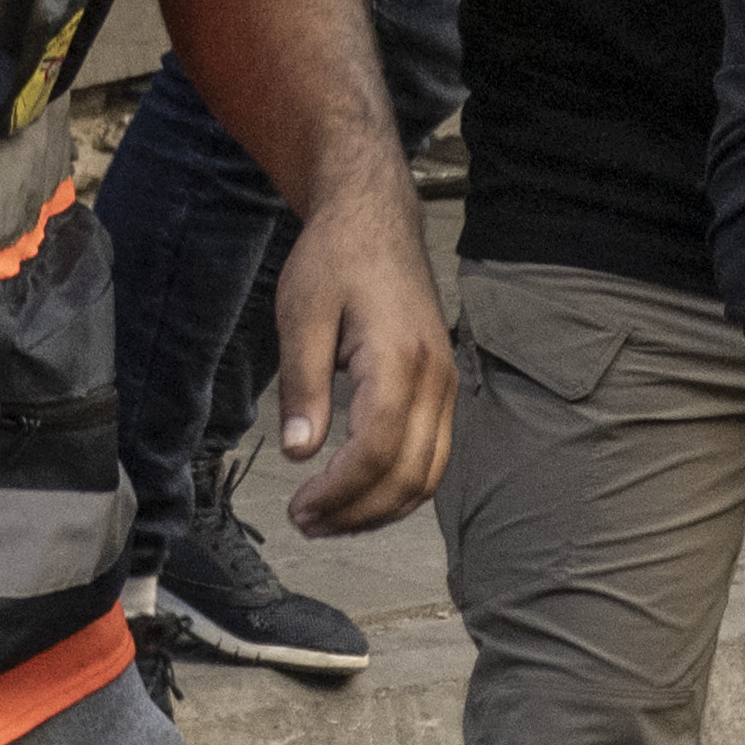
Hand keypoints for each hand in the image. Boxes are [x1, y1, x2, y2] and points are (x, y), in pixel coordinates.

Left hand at [267, 185, 454, 534]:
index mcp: (399, 358)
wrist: (376, 221)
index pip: (377, 450)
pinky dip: (398, 488)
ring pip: (427, 477)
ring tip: (330, 519)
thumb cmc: (337, 258)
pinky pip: (431, 459)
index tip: (300, 508)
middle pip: (410, 476)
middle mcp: (435, 380)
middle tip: (308, 523)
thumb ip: (303, 385)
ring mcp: (446, 389)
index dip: (339, 491)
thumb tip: (298, 451)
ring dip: (380, 510)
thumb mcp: (301, 313)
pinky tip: (359, 495)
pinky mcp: (442, 393)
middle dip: (359, 512)